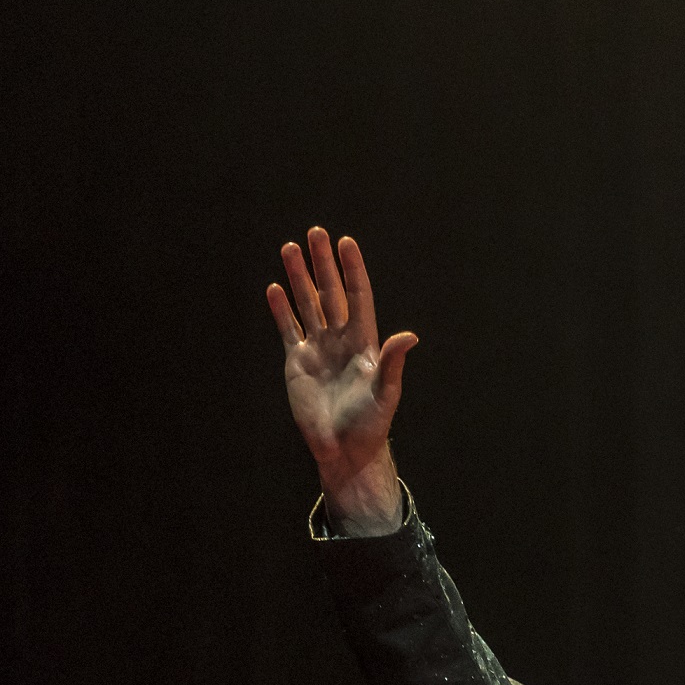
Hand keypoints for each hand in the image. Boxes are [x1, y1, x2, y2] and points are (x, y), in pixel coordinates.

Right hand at [268, 227, 415, 531]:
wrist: (344, 451)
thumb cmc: (371, 425)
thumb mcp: (385, 393)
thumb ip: (392, 363)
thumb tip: (410, 336)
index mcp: (364, 342)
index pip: (357, 297)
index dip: (352, 270)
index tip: (345, 242)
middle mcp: (341, 339)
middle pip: (330, 293)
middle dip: (322, 264)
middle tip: (315, 233)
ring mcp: (318, 349)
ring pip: (307, 304)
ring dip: (298, 278)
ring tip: (289, 248)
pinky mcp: (298, 363)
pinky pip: (289, 329)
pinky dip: (282, 309)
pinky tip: (275, 288)